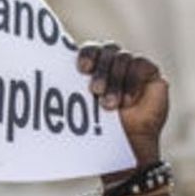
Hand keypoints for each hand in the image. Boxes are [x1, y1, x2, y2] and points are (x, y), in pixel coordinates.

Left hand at [76, 41, 168, 166]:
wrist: (127, 146)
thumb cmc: (102, 128)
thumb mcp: (83, 109)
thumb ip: (71, 92)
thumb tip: (44, 80)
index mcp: (95, 65)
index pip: (91, 48)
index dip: (87, 54)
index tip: (82, 68)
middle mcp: (114, 62)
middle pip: (107, 49)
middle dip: (101, 70)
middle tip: (95, 90)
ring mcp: (133, 66)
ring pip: (123, 58)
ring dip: (115, 81)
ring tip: (110, 105)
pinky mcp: (150, 73)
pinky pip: (141, 64)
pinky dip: (132, 82)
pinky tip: (128, 101)